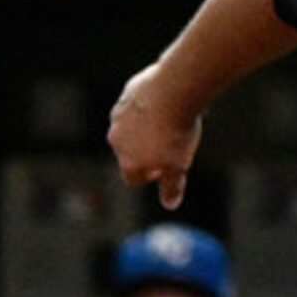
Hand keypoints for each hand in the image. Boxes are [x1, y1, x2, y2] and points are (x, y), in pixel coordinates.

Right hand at [108, 62, 204, 209]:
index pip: (133, 179)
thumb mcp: (178, 165)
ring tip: (165, 122)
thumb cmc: (176, 132)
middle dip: (144, 152)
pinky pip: (132, 106)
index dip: (149, 176)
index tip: (165, 168)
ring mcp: (119, 117)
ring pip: (128, 129)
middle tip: (168, 144)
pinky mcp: (126, 95)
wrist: (173, 92)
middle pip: (129, 153)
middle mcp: (117, 141)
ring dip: (142, 129)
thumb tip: (170, 204)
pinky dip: (143, 108)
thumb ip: (172, 186)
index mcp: (128, 163)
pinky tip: (162, 104)